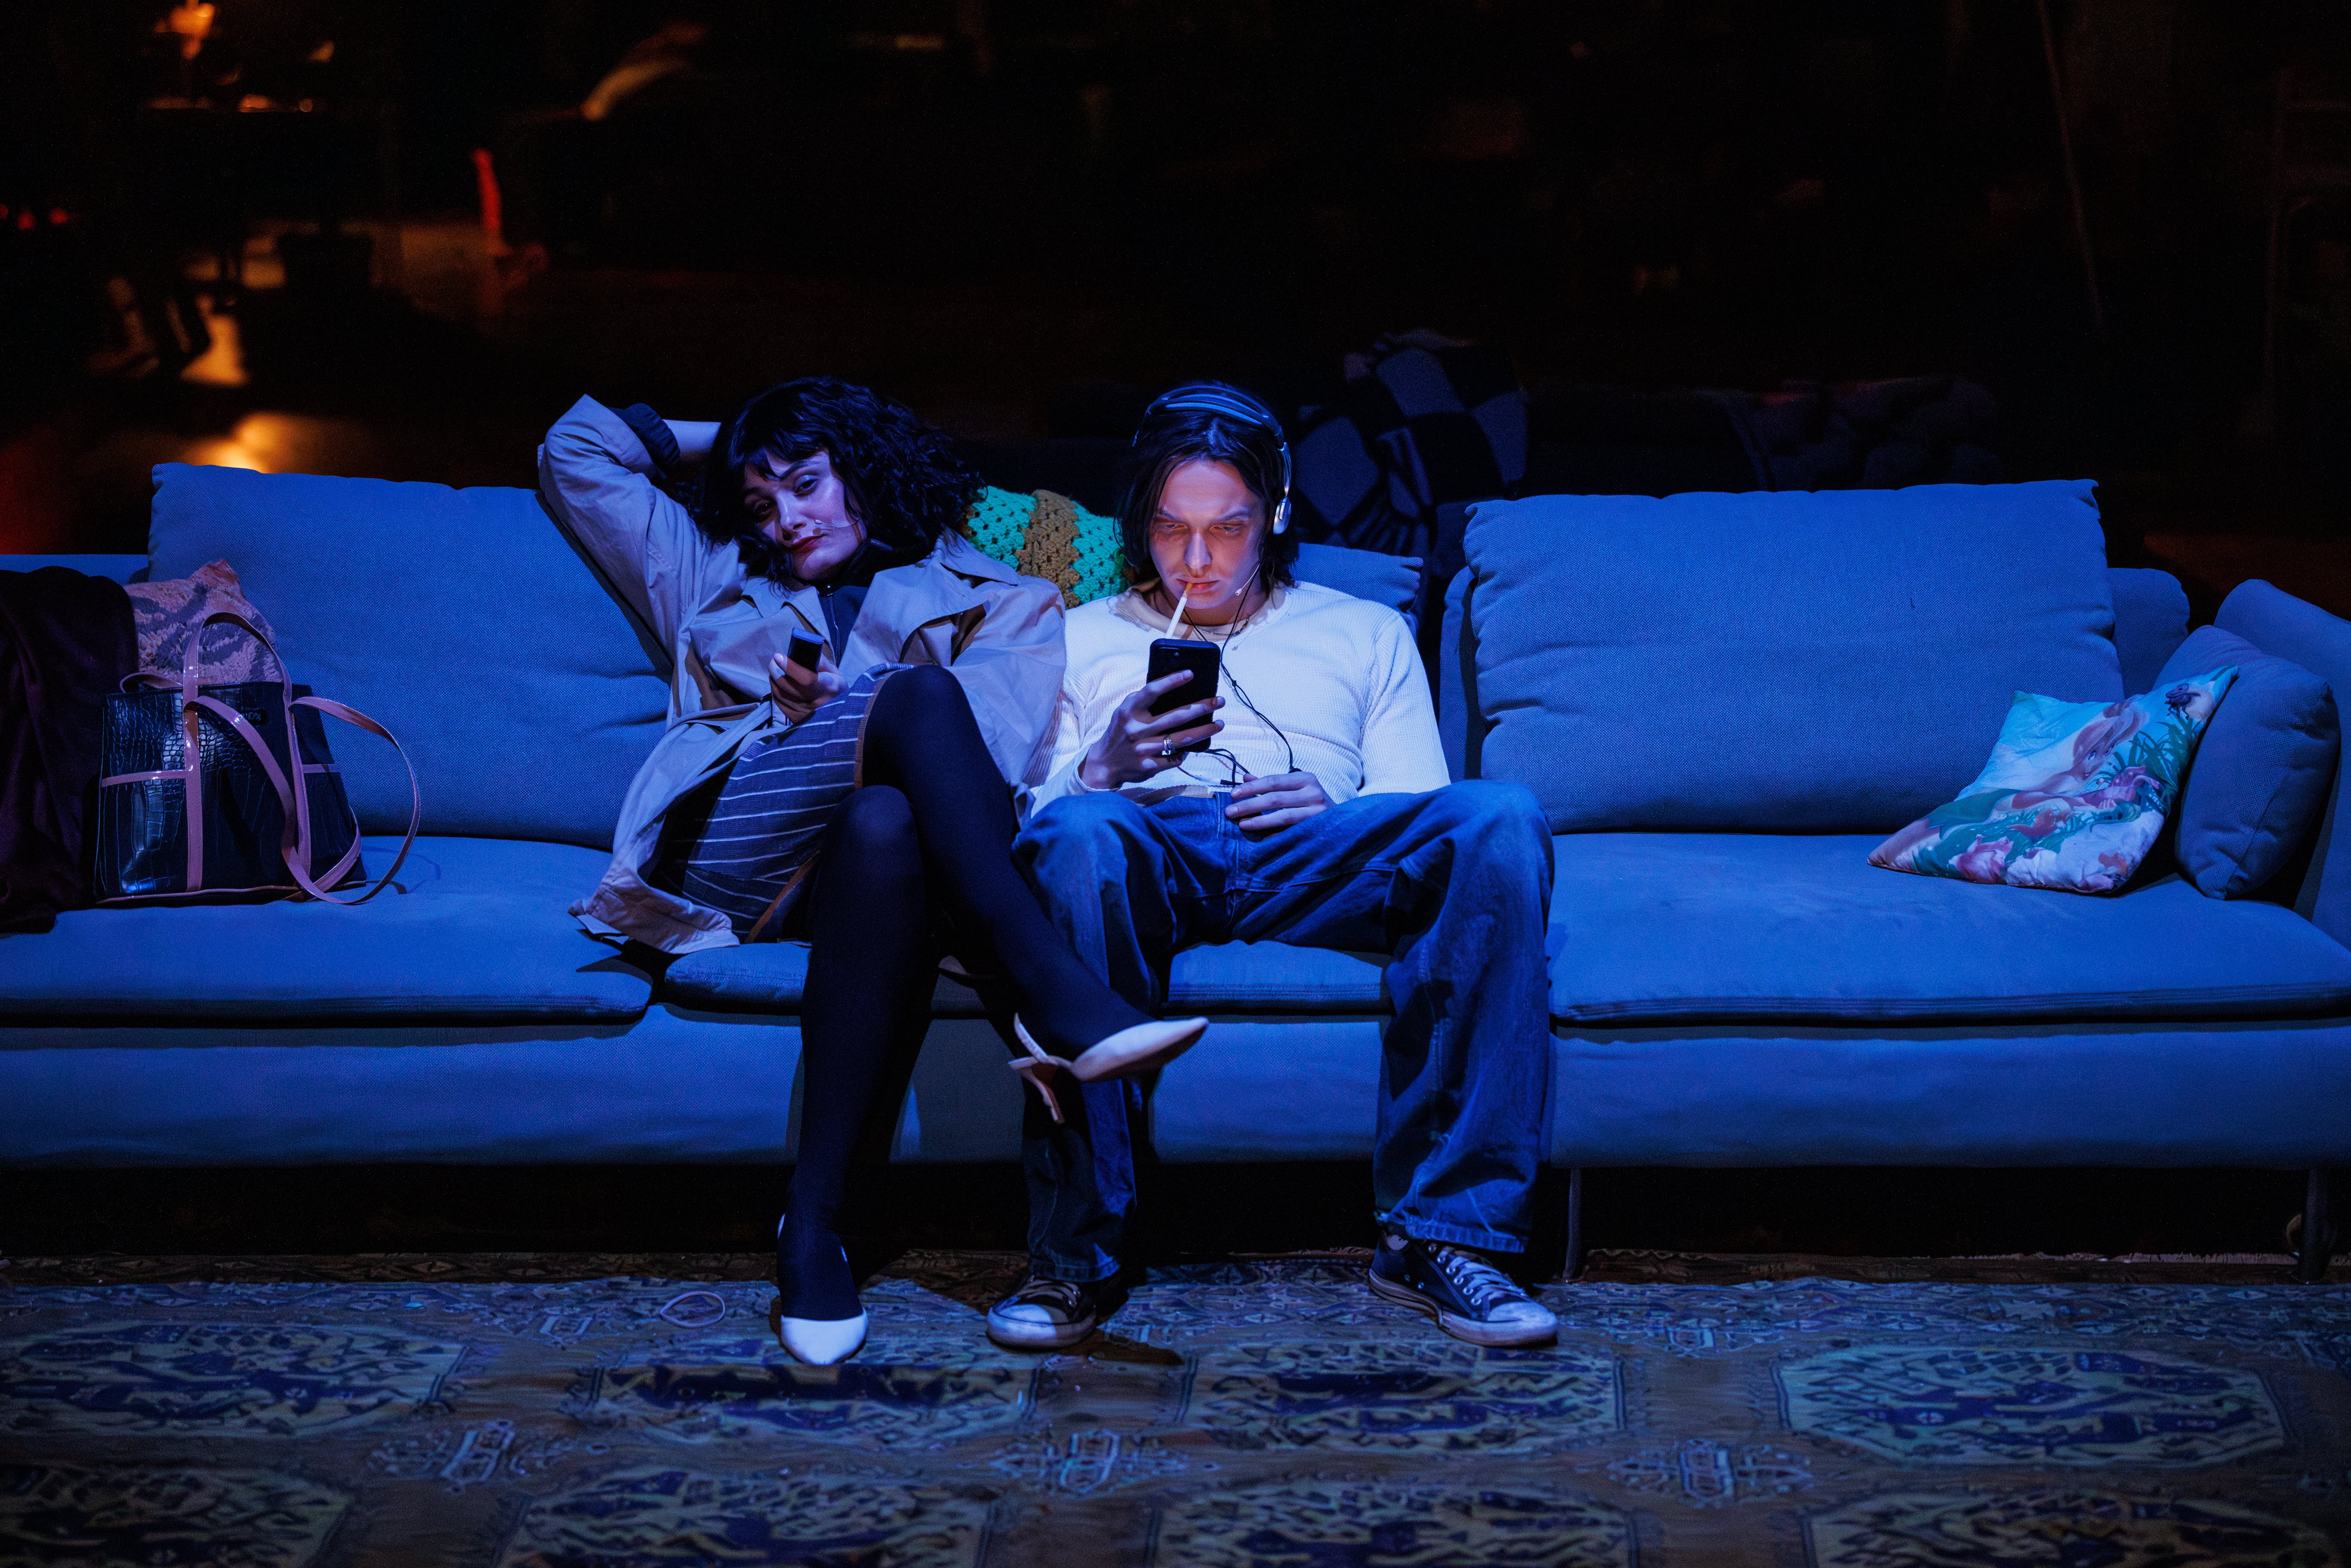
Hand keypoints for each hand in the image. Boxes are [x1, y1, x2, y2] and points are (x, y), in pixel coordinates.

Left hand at [769, 645, 844, 723]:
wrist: (839, 717)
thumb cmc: (837, 691)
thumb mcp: (835, 674)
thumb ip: (820, 663)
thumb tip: (803, 652)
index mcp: (827, 688)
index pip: (805, 678)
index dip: (789, 667)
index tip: (778, 656)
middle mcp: (813, 702)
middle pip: (786, 685)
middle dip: (775, 670)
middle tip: (775, 661)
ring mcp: (802, 712)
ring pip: (779, 693)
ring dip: (774, 679)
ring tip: (776, 671)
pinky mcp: (794, 719)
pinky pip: (778, 702)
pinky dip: (775, 691)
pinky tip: (778, 685)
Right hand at [1079, 670, 1225, 788]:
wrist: (1103, 764)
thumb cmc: (1120, 732)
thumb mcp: (1124, 712)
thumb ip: (1142, 701)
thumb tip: (1172, 688)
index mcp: (1129, 711)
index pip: (1151, 691)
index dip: (1171, 681)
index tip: (1190, 674)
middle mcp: (1136, 729)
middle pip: (1175, 717)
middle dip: (1201, 708)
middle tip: (1219, 701)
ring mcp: (1142, 749)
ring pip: (1180, 739)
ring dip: (1203, 731)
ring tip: (1219, 724)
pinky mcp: (1148, 766)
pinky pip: (1174, 758)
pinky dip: (1184, 753)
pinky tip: (1192, 748)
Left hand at [1225, 770, 1329, 832]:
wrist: (1343, 823)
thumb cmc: (1312, 803)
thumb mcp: (1294, 789)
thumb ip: (1270, 785)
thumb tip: (1245, 778)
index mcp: (1305, 779)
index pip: (1273, 781)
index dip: (1251, 788)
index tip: (1233, 794)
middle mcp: (1314, 792)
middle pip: (1275, 798)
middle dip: (1250, 805)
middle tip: (1230, 812)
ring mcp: (1318, 811)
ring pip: (1283, 816)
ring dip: (1260, 821)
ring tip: (1242, 824)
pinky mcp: (1318, 828)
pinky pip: (1292, 832)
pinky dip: (1275, 835)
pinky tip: (1261, 838)